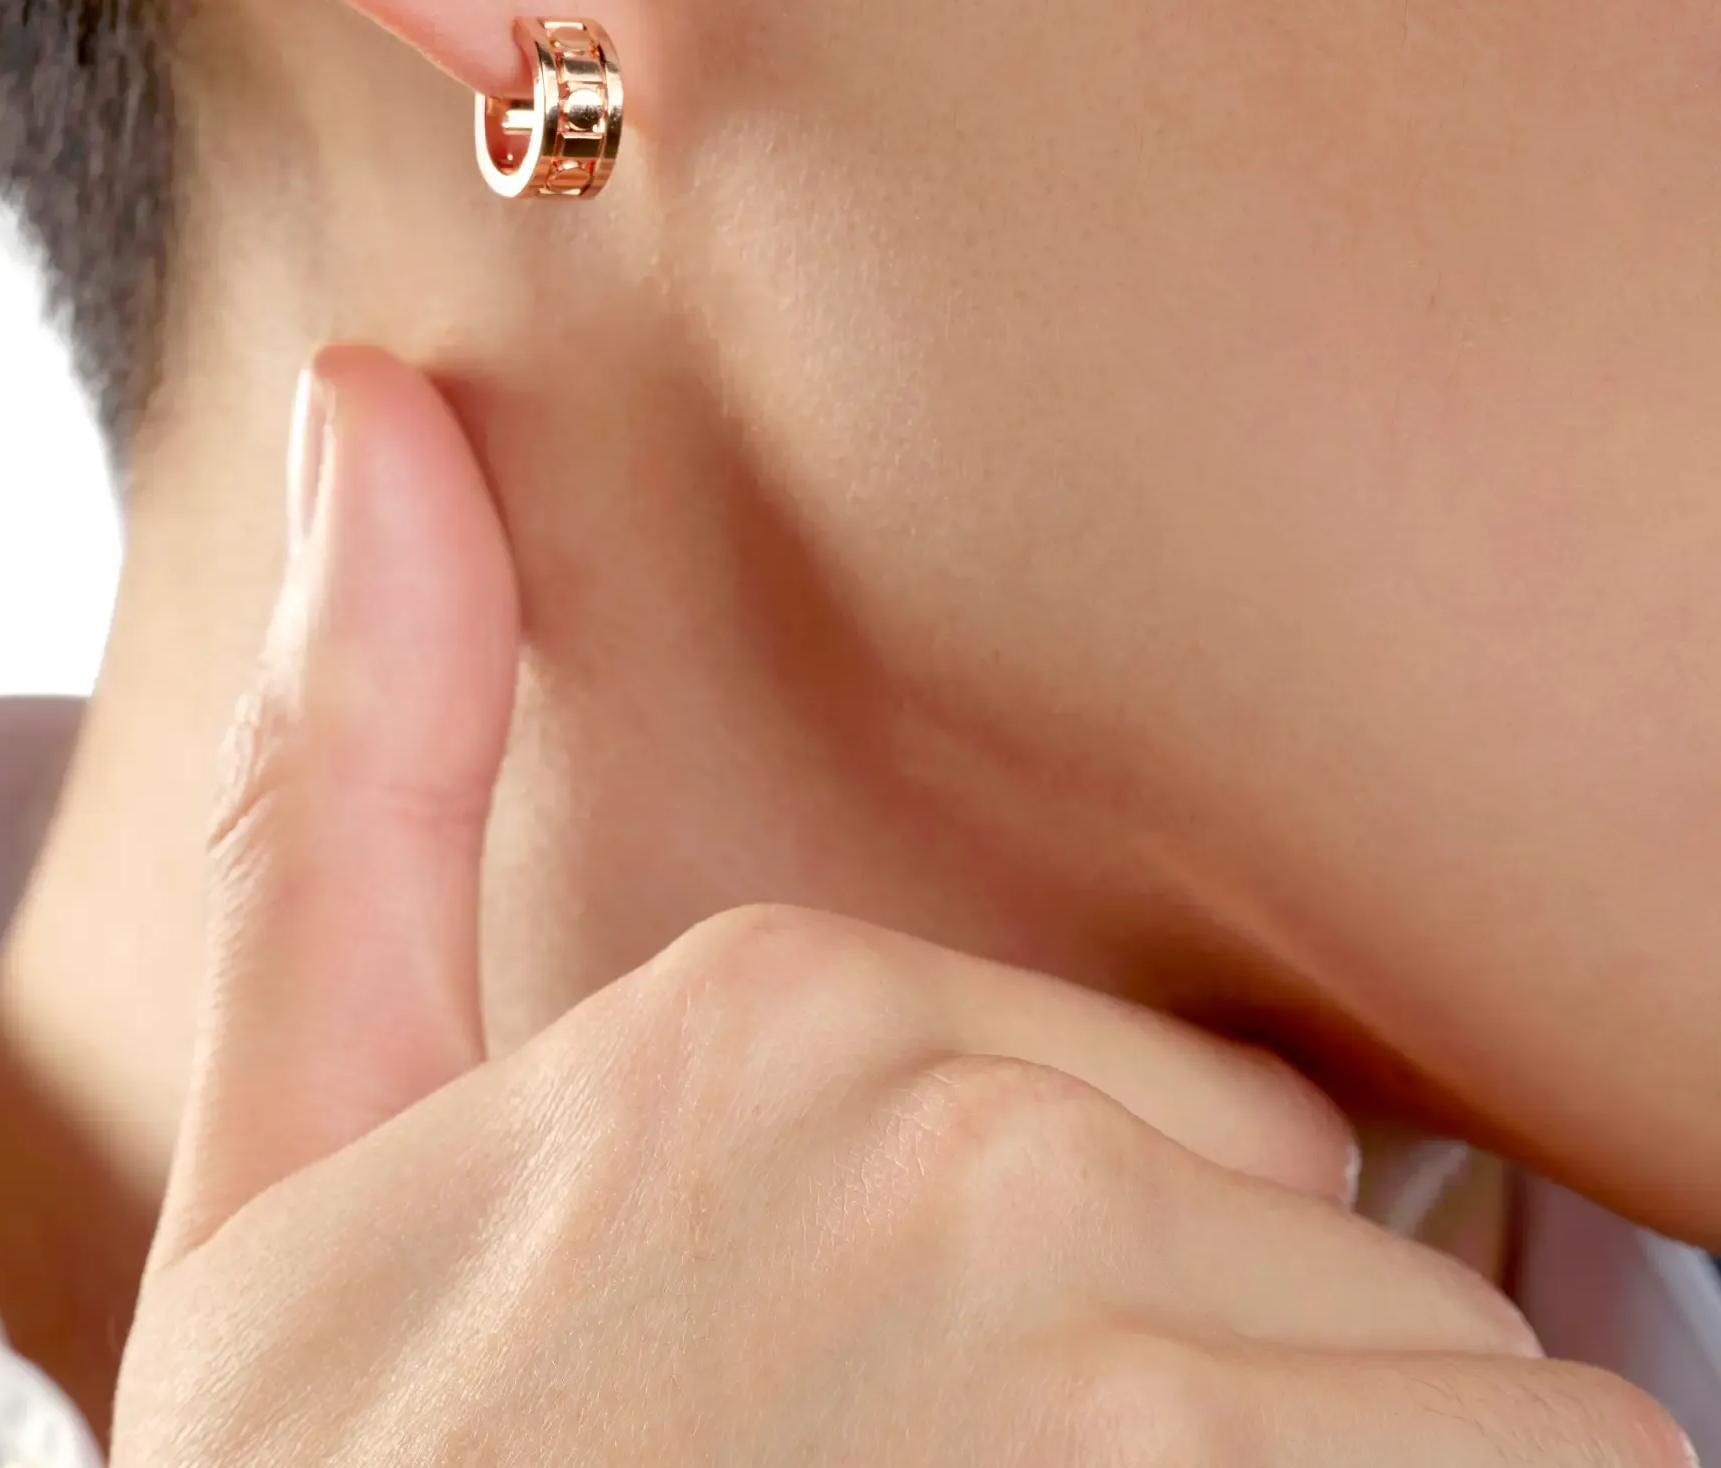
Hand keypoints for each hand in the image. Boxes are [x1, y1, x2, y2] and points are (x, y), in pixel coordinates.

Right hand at [111, 344, 1694, 1467]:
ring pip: (1470, 1399)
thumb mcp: (297, 1159)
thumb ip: (360, 773)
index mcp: (784, 1011)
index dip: (1142, 1285)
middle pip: (1331, 1246)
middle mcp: (964, 1153)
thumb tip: (366, 401)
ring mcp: (1108, 1382)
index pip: (1203, 1111)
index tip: (979, 1410)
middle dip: (1254, 1395)